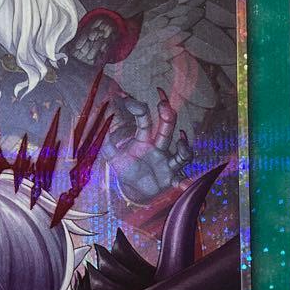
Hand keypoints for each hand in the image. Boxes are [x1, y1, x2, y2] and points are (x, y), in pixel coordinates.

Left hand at [110, 88, 192, 202]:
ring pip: (181, 153)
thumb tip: (104, 131)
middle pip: (166, 129)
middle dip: (166, 116)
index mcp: (144, 139)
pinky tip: (185, 184)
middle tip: (163, 104)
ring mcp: (167, 162)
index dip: (137, 108)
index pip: (144, 119)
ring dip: (184, 147)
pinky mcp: (171, 178)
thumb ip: (108, 144)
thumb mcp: (113, 157)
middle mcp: (158, 147)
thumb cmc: (127, 168)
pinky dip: (184, 182)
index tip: (127, 100)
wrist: (135, 189)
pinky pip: (180, 179)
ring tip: (182, 139)